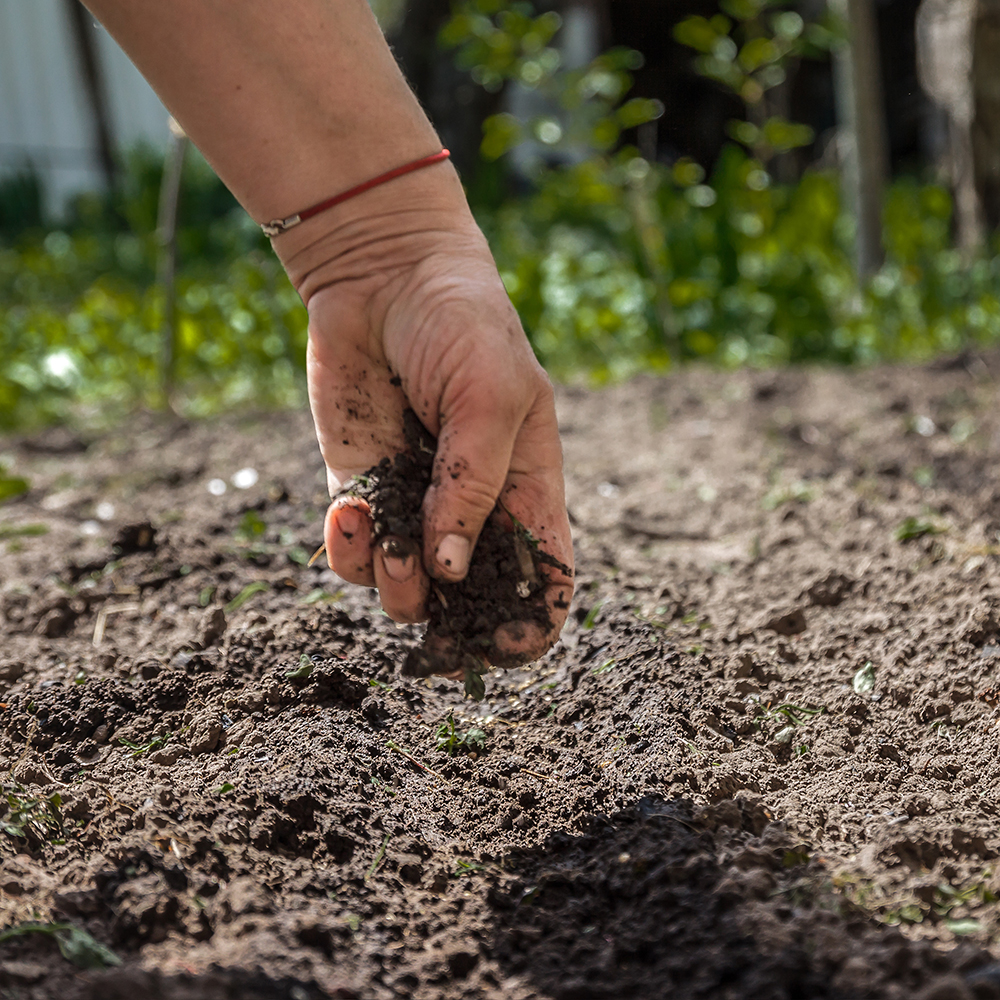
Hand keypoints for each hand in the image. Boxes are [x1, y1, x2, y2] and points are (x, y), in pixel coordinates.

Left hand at [275, 164, 573, 673]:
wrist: (385, 277)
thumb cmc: (464, 326)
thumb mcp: (491, 397)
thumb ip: (475, 485)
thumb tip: (449, 569)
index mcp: (528, 492)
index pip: (543, 580)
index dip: (528, 624)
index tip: (501, 643)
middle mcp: (473, 510)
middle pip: (470, 602)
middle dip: (448, 616)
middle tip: (427, 576)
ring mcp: (415, 504)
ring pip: (405, 589)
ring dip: (394, 586)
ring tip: (388, 544)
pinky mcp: (362, 488)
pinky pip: (355, 549)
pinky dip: (349, 548)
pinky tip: (350, 515)